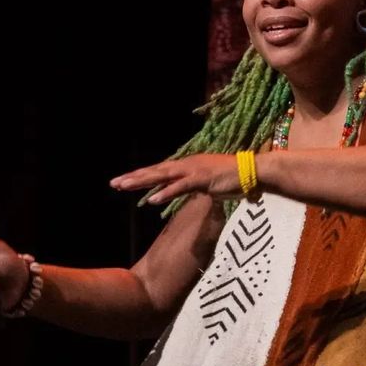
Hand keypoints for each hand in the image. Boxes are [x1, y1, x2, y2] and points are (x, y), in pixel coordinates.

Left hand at [109, 154, 239, 205]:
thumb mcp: (204, 183)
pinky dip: (165, 193)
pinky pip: (179, 187)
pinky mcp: (201, 179)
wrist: (250, 171)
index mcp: (185, 166)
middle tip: (114, 183)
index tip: (123, 181)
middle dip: (134, 178)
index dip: (140, 176)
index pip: (158, 171)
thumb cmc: (230, 178)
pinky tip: (152, 200)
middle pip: (155, 171)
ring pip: (162, 176)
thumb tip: (176, 192)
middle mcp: (185, 165)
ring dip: (142, 182)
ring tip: (124, 187)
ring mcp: (193, 171)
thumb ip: (188, 186)